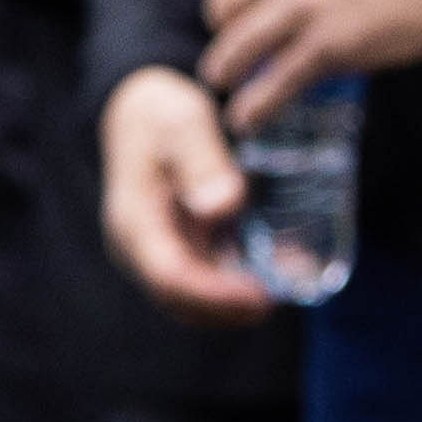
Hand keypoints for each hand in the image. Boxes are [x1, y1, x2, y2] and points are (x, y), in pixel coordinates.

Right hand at [100, 63, 274, 321]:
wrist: (140, 113)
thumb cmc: (160, 114)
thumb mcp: (182, 123)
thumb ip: (202, 160)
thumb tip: (223, 206)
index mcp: (134, 222)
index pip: (171, 277)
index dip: (215, 295)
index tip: (259, 296)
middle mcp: (140, 248)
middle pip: (181, 300)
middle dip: (229, 309)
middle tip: (279, 299)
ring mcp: (157, 252)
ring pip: (193, 299)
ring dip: (236, 303)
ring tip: (287, 287)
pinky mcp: (177, 249)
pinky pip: (204, 279)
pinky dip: (238, 284)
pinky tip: (278, 271)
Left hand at [203, 0, 421, 115]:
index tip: (241, 0)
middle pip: (225, 0)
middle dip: (222, 26)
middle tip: (230, 45)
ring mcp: (305, 5)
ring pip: (240, 44)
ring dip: (225, 69)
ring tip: (223, 84)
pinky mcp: (329, 47)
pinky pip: (275, 82)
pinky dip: (255, 106)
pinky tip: (248, 119)